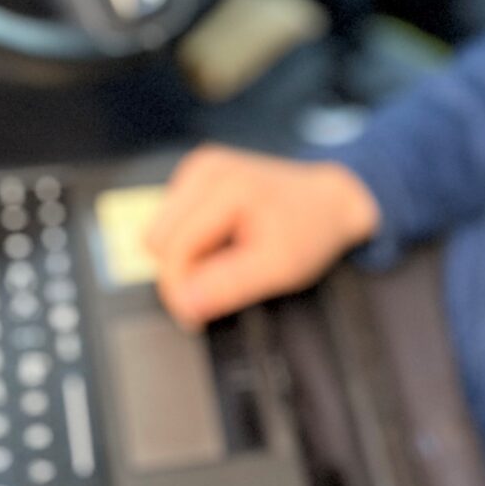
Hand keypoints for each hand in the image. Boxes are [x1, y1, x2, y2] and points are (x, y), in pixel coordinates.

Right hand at [144, 145, 380, 328]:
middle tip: (216, 290)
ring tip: (225, 261)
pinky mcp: (195, 175)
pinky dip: (190, 242)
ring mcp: (199, 167)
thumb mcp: (278, 269)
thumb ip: (228, 286)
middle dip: (180, 273)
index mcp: (227, 185)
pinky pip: (169, 223)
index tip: (197, 317)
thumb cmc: (310, 231)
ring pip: (157, 232)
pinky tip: (222, 242)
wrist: (328, 201)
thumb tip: (184, 305)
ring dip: (184, 258)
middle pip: (156, 239)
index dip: (180, 289)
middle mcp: (206, 168)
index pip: (174, 248)